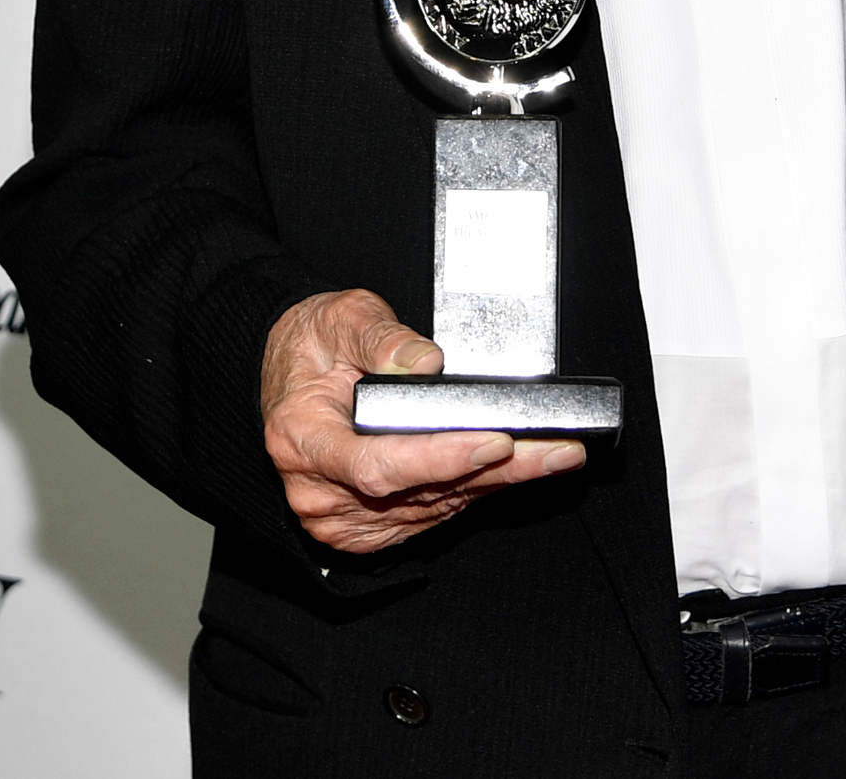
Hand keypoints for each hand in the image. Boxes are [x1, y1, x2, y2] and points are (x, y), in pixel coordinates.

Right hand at [260, 288, 585, 553]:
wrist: (290, 376)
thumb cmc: (313, 346)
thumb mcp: (341, 319)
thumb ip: (381, 338)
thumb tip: (426, 364)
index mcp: (302, 439)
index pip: (375, 466)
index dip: (439, 461)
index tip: (494, 443)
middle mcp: (318, 491)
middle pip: (419, 492)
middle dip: (494, 470)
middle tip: (555, 450)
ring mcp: (342, 517)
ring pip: (435, 506)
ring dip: (497, 483)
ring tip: (553, 455)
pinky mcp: (368, 527)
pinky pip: (432, 512)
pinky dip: (475, 491)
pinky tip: (514, 470)